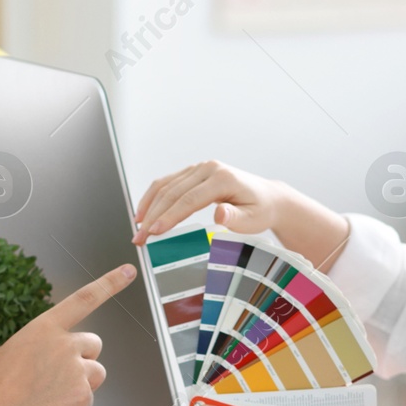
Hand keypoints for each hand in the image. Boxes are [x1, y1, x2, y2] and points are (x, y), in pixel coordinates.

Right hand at [0, 264, 135, 405]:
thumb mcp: (9, 354)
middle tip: (60, 376)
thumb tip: (53, 357)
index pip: (84, 299)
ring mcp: (77, 371)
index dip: (109, 283)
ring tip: (50, 397)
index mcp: (44, 329)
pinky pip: (88, 400)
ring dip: (81, 383)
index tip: (129, 271)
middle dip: (84, 358)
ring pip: (95, 373)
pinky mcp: (83, 396)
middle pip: (94, 345)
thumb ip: (40, 347)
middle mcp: (65, 345)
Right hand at [133, 161, 289, 244]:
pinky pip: (168, 183)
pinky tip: (144, 212)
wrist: (267, 197)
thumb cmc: (260, 209)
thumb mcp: (253, 219)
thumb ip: (236, 218)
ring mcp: (200, 169)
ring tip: (138, 227)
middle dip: (153, 216)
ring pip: (166, 185)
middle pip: (173, 192)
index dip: (170, 216)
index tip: (155, 231)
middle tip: (140, 237)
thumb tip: (219, 213)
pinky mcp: (194, 173)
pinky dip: (154, 197)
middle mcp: (209, 169)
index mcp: (222, 178)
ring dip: (149, 206)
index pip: (189, 199)